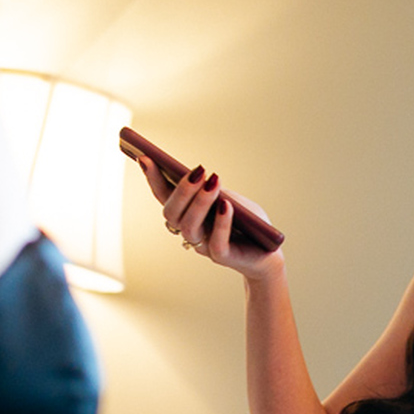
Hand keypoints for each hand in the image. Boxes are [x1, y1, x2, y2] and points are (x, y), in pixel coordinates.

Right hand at [137, 156, 280, 280]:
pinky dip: (221, 223)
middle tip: (198, 170)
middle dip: (182, 190)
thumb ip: (213, 189)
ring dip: (200, 203)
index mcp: (187, 213)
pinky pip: (217, 243)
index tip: (144, 156)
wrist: (268, 250)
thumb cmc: (247, 221)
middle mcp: (191, 230)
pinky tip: (226, 206)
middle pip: (172, 213)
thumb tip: (199, 176)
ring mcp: (204, 246)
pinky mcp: (223, 257)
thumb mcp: (230, 197)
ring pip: (189, 227)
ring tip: (213, 182)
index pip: (164, 196)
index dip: (153, 178)